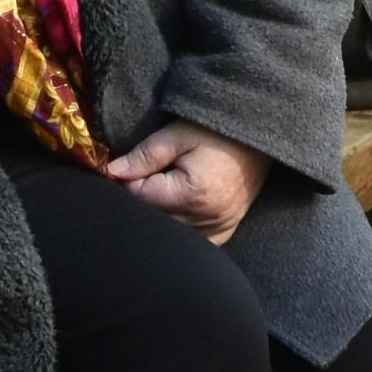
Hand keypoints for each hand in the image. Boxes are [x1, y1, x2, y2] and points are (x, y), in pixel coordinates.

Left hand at [106, 120, 270, 244]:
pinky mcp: (224, 233)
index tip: (138, 165)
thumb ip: (145, 156)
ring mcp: (219, 230)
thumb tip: (112, 172)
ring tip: (170, 186)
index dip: (131, 180)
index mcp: (194, 194)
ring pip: (170, 232)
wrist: (258, 139)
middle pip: (153, 218)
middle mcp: (208, 219)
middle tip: (155, 174)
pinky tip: (181, 205)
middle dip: (144, 198)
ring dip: (161, 213)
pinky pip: (191, 239)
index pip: (140, 197)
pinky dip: (179, 225)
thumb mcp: (177, 135)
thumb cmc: (217, 132)